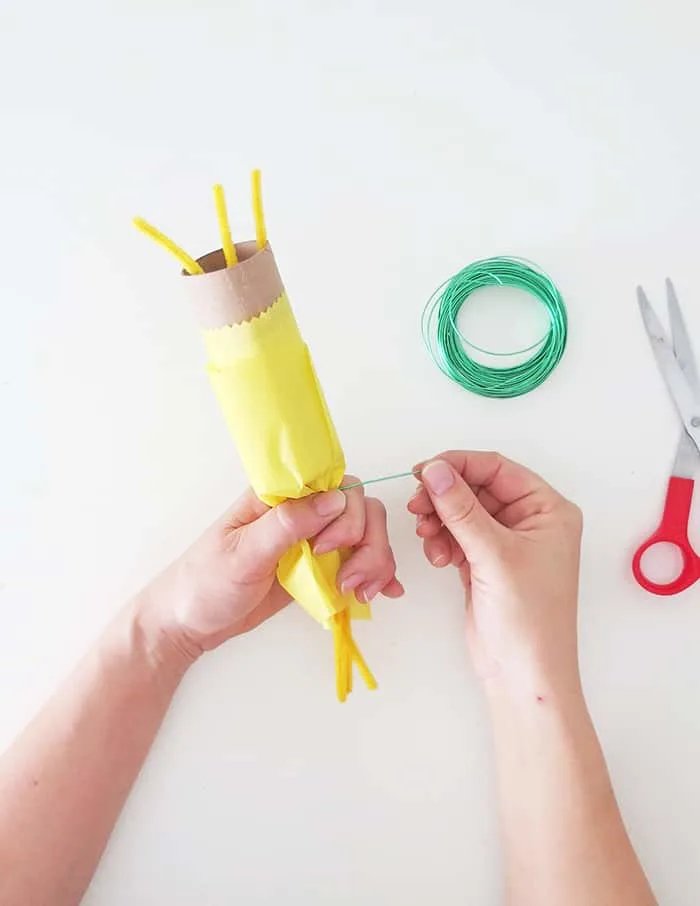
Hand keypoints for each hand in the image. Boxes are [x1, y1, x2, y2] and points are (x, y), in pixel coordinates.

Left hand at [139, 480, 402, 663]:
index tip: (326, 548)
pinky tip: (383, 593)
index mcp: (277, 498)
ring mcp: (312, 541)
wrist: (188, 623)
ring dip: (375, 561)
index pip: (335, 483)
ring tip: (360, 593)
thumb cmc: (204, 584)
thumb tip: (334, 499)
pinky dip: (378, 574)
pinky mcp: (318, 569)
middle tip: (349, 580)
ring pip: (366, 534)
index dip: (345, 513)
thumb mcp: (241, 555)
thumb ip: (287, 525)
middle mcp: (300, 513)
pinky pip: (358, 561)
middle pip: (360, 508)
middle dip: (367, 542)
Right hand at [408, 452, 581, 693]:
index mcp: (548, 509)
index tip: (422, 471)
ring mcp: (506, 542)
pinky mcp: (485, 562)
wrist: (523, 675)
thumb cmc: (527, 617)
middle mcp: (529, 520)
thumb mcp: (494, 555)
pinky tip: (439, 558)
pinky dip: (442, 541)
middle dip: (444, 497)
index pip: (497, 469)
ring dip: (440, 521)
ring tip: (428, 539)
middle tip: (416, 508)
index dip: (458, 465)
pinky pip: (457, 535)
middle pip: (476, 489)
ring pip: (462, 512)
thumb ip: (461, 508)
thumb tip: (434, 469)